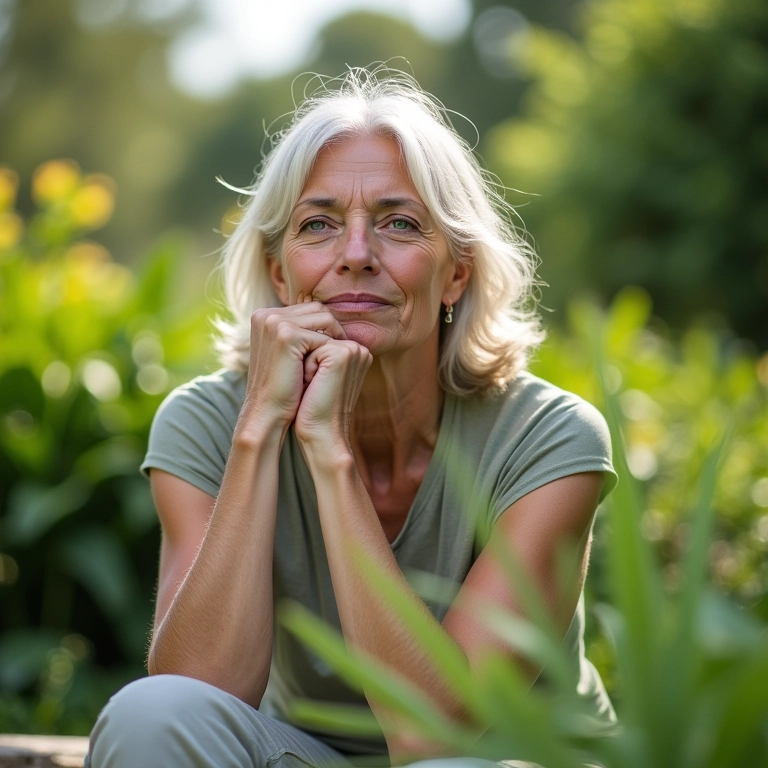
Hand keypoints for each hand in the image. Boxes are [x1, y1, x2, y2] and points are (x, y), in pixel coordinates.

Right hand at [240, 298, 345, 433]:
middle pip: (318, 309)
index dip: (325, 327)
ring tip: (329, 362)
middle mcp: (266, 314)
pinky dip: (327, 353)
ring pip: (325, 319)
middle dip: (332, 330)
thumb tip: (329, 318)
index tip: (332, 348)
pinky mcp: (286, 335)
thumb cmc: (281, 386)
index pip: (309, 309)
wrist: (266, 413)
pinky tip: (322, 370)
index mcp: (264, 315)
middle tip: (336, 354)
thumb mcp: (287, 353)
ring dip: (332, 341)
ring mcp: (274, 322)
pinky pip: (323, 336)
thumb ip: (299, 331)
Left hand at [294, 337, 371, 450]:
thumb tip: (294, 336)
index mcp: (354, 351)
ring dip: (303, 362)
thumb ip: (316, 353)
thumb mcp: (317, 374)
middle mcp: (357, 348)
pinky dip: (304, 368)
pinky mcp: (343, 354)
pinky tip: (312, 386)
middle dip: (304, 358)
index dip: (306, 359)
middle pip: (313, 336)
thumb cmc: (314, 408)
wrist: (321, 434)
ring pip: (310, 340)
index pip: (318, 337)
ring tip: (312, 385)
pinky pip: (309, 348)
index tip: (314, 385)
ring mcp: (353, 349)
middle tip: (312, 386)